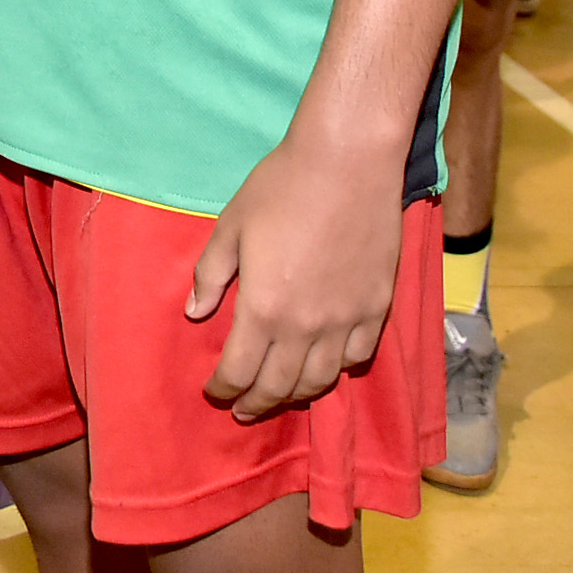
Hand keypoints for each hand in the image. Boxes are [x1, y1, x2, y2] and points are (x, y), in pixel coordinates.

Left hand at [189, 131, 402, 421]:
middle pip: (280, 387)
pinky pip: (359, 357)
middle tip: (243, 409)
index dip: (224, 388)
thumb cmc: (281, 188)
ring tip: (281, 395)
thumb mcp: (231, 227)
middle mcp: (307, 326)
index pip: (240, 371)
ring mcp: (347, 320)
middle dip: (257, 403)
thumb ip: (211, 275)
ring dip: (297, 394)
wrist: (348, 163)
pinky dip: (339, 369)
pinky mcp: (378, 307)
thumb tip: (195, 313)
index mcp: (263, 309)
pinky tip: (326, 365)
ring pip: (322, 380)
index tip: (215, 391)